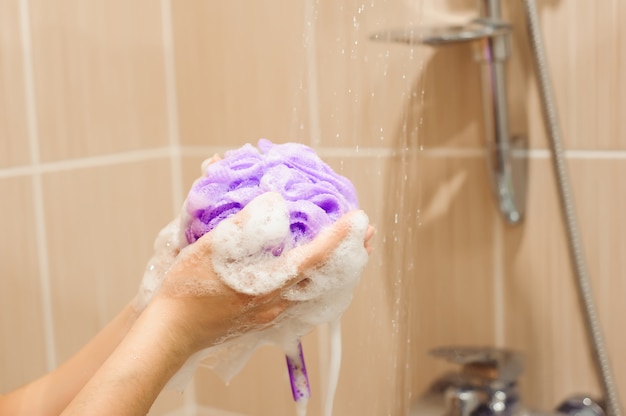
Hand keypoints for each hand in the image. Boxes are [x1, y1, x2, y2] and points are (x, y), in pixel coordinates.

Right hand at [149, 199, 374, 356]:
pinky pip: (301, 298)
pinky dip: (316, 280)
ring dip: (334, 268)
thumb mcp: (211, 249)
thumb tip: (274, 204)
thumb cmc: (187, 290)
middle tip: (366, 235)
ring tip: (348, 251)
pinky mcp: (263, 317)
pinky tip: (313, 273)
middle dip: (348, 255)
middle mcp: (276, 302)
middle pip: (324, 278)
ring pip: (315, 289)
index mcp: (266, 284)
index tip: (359, 220)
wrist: (171, 331)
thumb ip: (245, 226)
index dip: (339, 238)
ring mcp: (271, 312)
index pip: (314, 258)